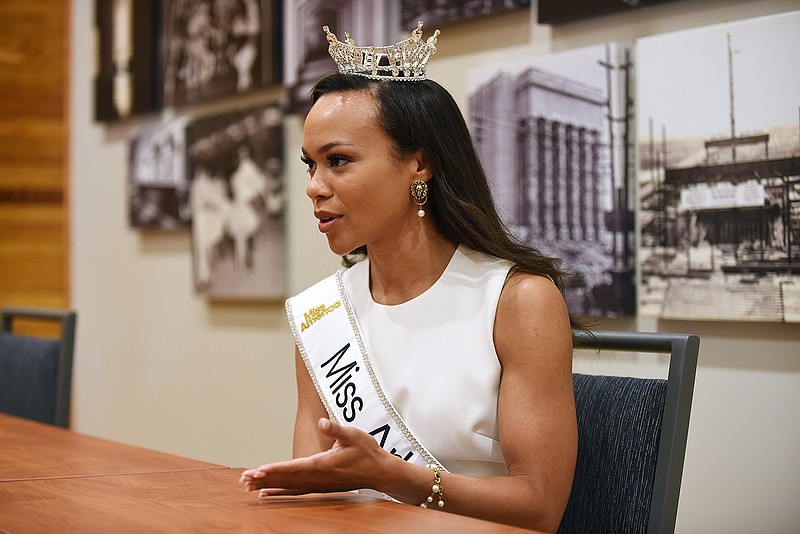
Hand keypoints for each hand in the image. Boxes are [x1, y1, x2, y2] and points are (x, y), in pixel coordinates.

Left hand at [240, 418, 387, 496]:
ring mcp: (318, 484)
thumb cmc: (367, 452)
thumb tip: (321, 422)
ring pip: (288, 486)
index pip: (295, 467)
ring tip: (248, 486)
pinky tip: (266, 493)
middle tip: (244, 479)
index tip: (259, 470)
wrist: (380, 472)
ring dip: (268, 485)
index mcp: (324, 464)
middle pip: (287, 478)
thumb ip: (336, 429)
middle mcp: (318, 477)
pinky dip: (280, 492)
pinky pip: (295, 491)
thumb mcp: (354, 435)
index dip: (276, 469)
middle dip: (265, 478)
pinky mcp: (319, 487)